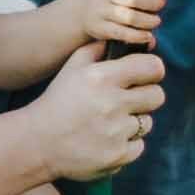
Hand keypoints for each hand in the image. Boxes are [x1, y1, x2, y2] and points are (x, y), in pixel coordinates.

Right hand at [31, 44, 166, 182]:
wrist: (37, 143)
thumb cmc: (57, 102)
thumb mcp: (71, 69)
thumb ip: (96, 49)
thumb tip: (124, 40)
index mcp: (102, 78)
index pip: (152, 67)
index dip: (153, 70)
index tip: (146, 75)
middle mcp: (111, 104)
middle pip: (157, 95)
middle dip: (146, 96)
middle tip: (129, 101)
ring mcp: (116, 132)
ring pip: (147, 122)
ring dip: (133, 122)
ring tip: (108, 123)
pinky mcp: (117, 155)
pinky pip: (138, 146)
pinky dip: (126, 144)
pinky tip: (105, 141)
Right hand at [87, 0, 165, 46]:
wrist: (82, 9)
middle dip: (152, 4)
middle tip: (159, 6)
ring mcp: (101, 11)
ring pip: (129, 17)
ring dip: (148, 21)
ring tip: (156, 21)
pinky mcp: (100, 28)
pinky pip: (123, 33)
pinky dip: (138, 36)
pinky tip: (147, 36)